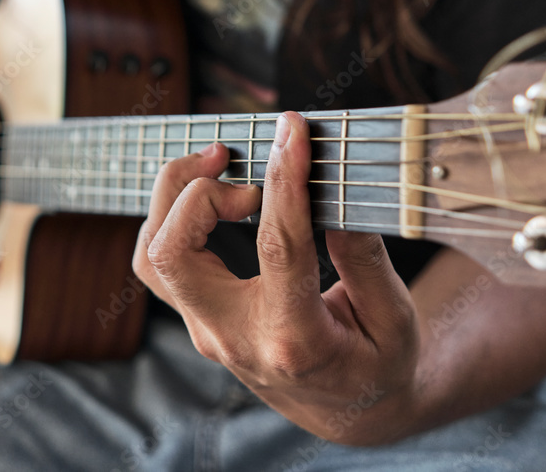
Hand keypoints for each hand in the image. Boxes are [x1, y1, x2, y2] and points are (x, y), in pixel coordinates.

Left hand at [133, 112, 421, 444]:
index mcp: (294, 339)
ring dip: (173, 198)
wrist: (349, 414)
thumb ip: (363, 257)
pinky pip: (158, 264)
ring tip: (220, 165)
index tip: (293, 130)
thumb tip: (334, 192)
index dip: (284, 179)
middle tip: (236, 159)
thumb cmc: (377, 364)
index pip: (278, 245)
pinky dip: (171, 218)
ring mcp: (208, 331)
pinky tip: (211, 195)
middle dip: (196, 189)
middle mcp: (236, 337)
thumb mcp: (394, 318)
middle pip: (174, 254)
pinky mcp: (198, 319)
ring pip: (151, 257)